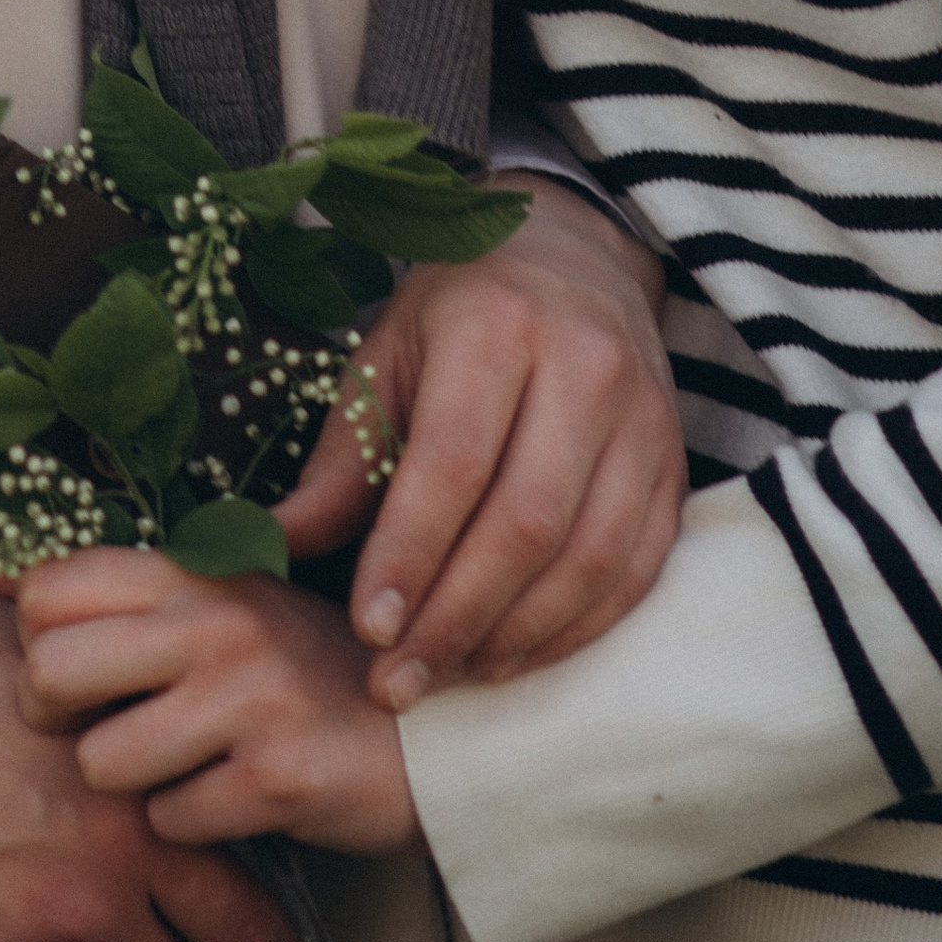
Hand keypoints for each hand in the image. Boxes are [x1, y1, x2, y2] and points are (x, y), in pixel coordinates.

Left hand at [17, 553, 417, 851]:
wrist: (438, 734)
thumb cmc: (306, 673)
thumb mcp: (217, 608)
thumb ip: (109, 595)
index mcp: (193, 571)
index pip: (44, 594)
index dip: (38, 647)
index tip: (80, 676)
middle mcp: (216, 621)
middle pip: (48, 676)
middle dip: (58, 724)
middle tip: (108, 732)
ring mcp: (249, 697)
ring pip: (102, 764)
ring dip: (132, 786)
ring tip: (187, 768)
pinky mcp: (278, 777)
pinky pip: (171, 823)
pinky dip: (192, 829)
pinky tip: (235, 801)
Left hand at [278, 176, 682, 706]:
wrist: (574, 258)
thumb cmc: (459, 315)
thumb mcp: (386, 360)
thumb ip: (339, 462)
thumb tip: (267, 548)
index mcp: (497, 325)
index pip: (453, 464)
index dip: (410, 557)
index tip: (369, 630)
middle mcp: (584, 366)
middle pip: (526, 522)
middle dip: (456, 618)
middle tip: (398, 683)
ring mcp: (644, 420)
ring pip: (587, 558)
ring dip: (514, 637)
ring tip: (448, 676)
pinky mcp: (674, 467)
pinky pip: (633, 571)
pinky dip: (574, 630)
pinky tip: (513, 656)